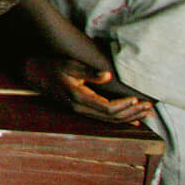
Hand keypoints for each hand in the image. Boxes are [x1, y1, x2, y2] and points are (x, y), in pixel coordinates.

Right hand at [24, 55, 153, 123]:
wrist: (34, 73)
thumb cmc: (53, 66)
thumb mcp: (70, 64)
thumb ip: (90, 72)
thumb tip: (108, 75)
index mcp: (78, 98)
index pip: (108, 108)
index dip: (124, 106)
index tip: (137, 99)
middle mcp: (80, 108)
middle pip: (112, 117)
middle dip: (132, 113)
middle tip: (150, 107)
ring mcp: (80, 111)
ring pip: (110, 120)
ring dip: (129, 117)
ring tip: (146, 112)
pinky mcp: (81, 110)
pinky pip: (104, 118)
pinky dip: (120, 118)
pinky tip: (132, 119)